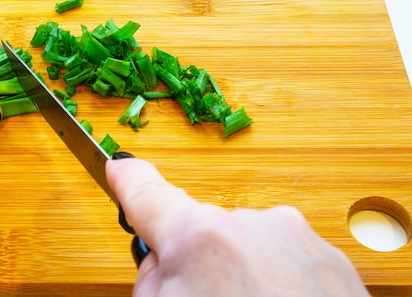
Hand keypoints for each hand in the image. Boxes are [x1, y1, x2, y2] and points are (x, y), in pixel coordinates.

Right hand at [106, 157, 369, 296]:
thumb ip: (149, 277)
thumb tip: (161, 258)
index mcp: (199, 236)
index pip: (146, 192)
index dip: (127, 179)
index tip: (119, 168)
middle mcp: (250, 223)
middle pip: (202, 231)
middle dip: (198, 260)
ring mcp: (294, 238)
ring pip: (247, 245)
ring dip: (242, 272)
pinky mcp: (330, 259)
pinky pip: (286, 259)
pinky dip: (279, 282)